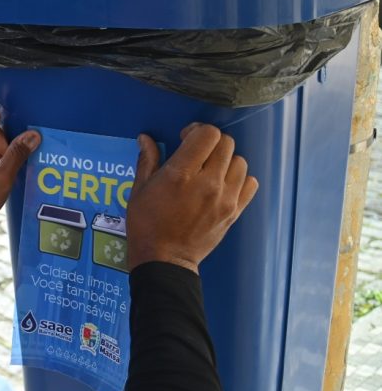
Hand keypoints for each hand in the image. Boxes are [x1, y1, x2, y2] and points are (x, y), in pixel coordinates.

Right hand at [126, 123, 258, 273]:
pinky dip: (240, 178)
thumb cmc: (146, 224)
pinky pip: (250, 183)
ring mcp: (225, 198)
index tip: (185, 138)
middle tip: (197, 153)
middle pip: (226, 143)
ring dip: (225, 160)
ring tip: (211, 169)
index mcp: (180, 174)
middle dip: (210, 142)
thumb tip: (145, 137)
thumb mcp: (139, 190)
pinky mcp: (235, 211)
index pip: (206, 134)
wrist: (165, 259)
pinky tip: (223, 184)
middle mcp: (208, 183)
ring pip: (240, 161)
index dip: (196, 130)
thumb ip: (147, 160)